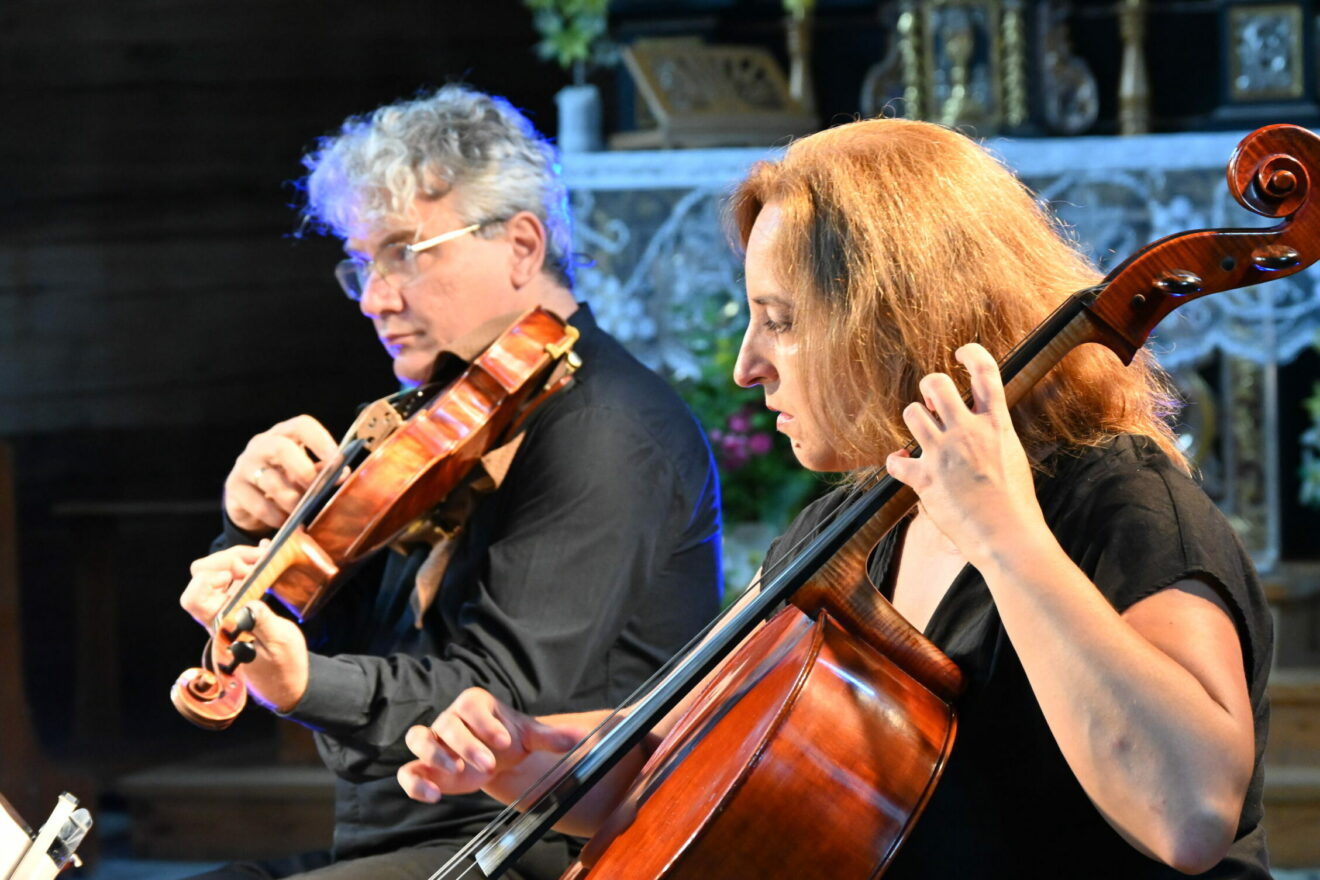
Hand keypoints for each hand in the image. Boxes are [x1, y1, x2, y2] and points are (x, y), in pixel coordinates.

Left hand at [179, 544, 309, 713]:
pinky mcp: (241, 607)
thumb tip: (251, 603)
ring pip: (219, 573)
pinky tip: (265, 558)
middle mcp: (218, 616)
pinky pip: (237, 579)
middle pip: (202, 576)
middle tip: (257, 560)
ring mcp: (229, 610)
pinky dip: (249, 564)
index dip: (210, 578)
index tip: (238, 575)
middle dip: (227, 560)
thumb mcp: (280, 645)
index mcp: (221, 628)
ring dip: (240, 560)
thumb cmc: (283, 668)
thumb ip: (264, 623)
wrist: (287, 683)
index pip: (194, 597)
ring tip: (265, 557)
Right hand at [224, 415, 339, 532]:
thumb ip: (321, 472)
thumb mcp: (302, 473)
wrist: (249, 501)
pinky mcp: (234, 488)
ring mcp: (244, 465)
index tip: (337, 460)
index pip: (301, 425)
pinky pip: (259, 504)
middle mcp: (261, 445)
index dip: (321, 440)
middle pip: (281, 447)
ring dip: (291, 500)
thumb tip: (343, 473)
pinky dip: (276, 516)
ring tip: (302, 513)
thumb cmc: (284, 480)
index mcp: (284, 434)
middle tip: (316, 490)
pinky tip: (285, 521)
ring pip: (270, 480)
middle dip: (303, 471)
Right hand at [398, 688, 587, 803]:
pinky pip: (407, 771)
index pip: (472, 706)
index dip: (485, 722)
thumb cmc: (510, 739)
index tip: (505, 741)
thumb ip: (551, 737)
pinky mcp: (424, 768)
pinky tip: (433, 795)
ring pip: (419, 739)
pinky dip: (415, 783)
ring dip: (434, 754)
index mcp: (475, 704)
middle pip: (447, 724)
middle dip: (467, 744)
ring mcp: (434, 742)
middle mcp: (450, 719)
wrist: (496, 755)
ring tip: (456, 771)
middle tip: (489, 764)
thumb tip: (580, 737)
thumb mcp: (530, 736)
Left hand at [885, 343, 1046, 565]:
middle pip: (936, 384)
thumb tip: (981, 425)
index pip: (986, 372)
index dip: (972, 352)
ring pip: (911, 413)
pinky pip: (895, 462)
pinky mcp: (924, 479)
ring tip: (923, 434)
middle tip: (934, 402)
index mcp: (996, 426)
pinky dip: (896, 463)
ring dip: (914, 419)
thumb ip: (992, 436)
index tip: (961, 351)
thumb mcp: (1013, 457)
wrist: (1008, 537)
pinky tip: (903, 465)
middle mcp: (968, 433)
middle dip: (930, 386)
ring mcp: (944, 454)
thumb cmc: (1016, 504)